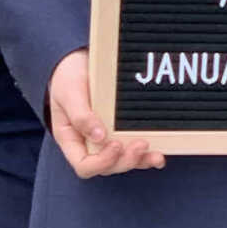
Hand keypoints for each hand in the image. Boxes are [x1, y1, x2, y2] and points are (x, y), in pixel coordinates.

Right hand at [49, 50, 164, 177]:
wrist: (76, 61)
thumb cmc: (68, 78)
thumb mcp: (70, 93)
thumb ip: (81, 115)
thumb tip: (100, 137)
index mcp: (72, 140)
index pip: (84, 165)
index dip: (102, 162)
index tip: (116, 144)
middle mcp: (89, 144)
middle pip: (107, 166)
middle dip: (126, 160)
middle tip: (141, 144)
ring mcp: (105, 139)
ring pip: (122, 160)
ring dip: (140, 161)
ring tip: (156, 155)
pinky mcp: (120, 129)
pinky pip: (132, 148)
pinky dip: (146, 154)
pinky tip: (158, 156)